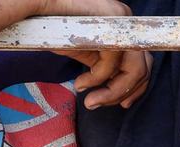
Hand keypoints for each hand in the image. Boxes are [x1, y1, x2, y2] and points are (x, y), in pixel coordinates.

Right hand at [35, 0, 150, 108]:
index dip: (138, 87)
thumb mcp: (86, 51)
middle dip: (124, 93)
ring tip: (90, 101)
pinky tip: (80, 83)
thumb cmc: (55, 28)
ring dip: (112, 93)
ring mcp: (121, 21)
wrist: (35, 7)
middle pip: (143, 68)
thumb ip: (104, 65)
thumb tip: (116, 90)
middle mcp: (126, 22)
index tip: (123, 104)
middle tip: (98, 103)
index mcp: (123, 28)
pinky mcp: (110, 24)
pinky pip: (111, 63)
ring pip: (134, 70)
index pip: (144, 61)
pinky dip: (97, 79)